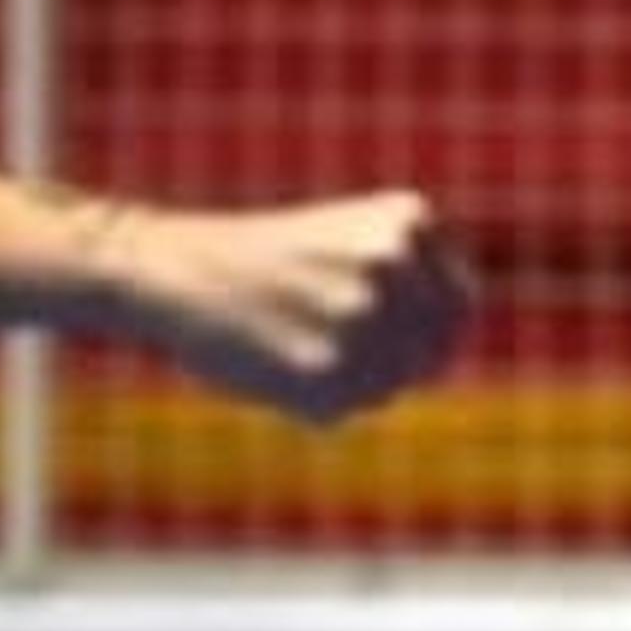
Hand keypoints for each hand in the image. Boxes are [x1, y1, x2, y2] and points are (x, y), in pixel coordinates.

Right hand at [123, 191, 472, 423]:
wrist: (170, 267)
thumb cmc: (261, 258)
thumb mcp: (352, 240)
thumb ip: (412, 282)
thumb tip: (448, 351)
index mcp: (406, 221)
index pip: (460, 308)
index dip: (433, 333)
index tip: (395, 338)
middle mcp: (393, 263)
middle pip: (431, 352)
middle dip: (394, 360)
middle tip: (329, 342)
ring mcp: (364, 319)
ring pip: (389, 386)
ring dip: (351, 382)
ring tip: (293, 343)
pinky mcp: (329, 374)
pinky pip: (344, 409)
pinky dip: (312, 402)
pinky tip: (271, 362)